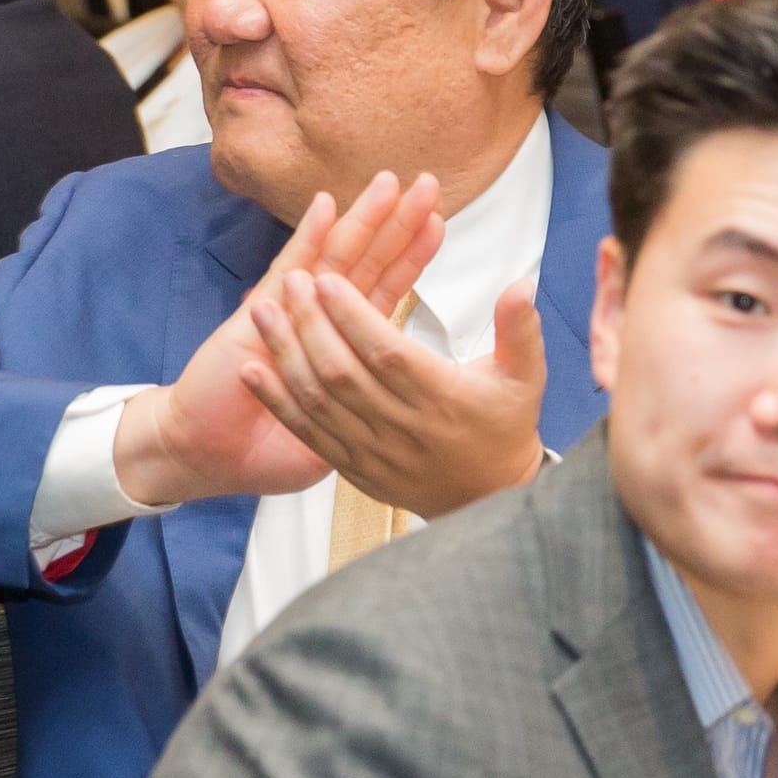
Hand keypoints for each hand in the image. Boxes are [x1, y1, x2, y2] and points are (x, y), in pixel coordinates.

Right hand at [115, 174, 445, 509]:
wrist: (207, 455)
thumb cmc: (268, 448)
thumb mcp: (339, 436)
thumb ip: (368, 416)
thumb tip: (415, 413)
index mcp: (341, 343)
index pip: (384, 290)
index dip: (411, 257)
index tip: (440, 222)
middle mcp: (317, 318)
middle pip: (366, 261)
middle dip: (398, 223)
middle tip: (431, 184)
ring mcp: (289, 310)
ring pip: (335, 256)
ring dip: (362, 219)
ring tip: (390, 183)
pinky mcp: (260, 314)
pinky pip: (289, 268)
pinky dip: (308, 236)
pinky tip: (326, 206)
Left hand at [239, 272, 548, 517]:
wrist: (488, 498)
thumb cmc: (504, 429)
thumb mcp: (525, 378)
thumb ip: (519, 330)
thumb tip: (520, 285)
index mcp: (441, 397)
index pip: (387, 352)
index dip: (353, 316)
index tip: (327, 279)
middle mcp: (403, 426)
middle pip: (344, 372)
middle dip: (311, 323)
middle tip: (291, 281)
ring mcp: (373, 451)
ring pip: (319, 401)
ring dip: (285, 354)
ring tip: (262, 311)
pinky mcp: (353, 469)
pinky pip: (309, 434)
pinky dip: (278, 403)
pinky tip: (252, 372)